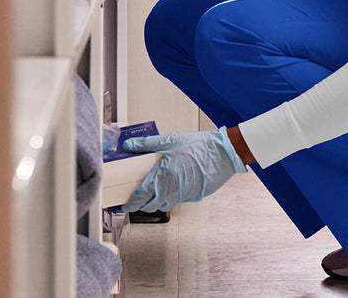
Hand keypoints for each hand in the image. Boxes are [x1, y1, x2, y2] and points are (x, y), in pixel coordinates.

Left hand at [120, 127, 246, 212]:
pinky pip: (176, 200)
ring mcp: (182, 195)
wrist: (223, 153)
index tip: (124, 204)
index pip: (139, 198)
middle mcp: (170, 191)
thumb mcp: (170, 141)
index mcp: (161, 178)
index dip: (129, 203)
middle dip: (140, 204)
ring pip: (163, 206)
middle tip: (137, 197)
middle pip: (149, 206)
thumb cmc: (198, 147)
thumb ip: (147, 144)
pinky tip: (171, 185)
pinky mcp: (192, 196)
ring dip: (155, 202)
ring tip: (153, 192)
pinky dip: (170, 197)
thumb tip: (128, 145)